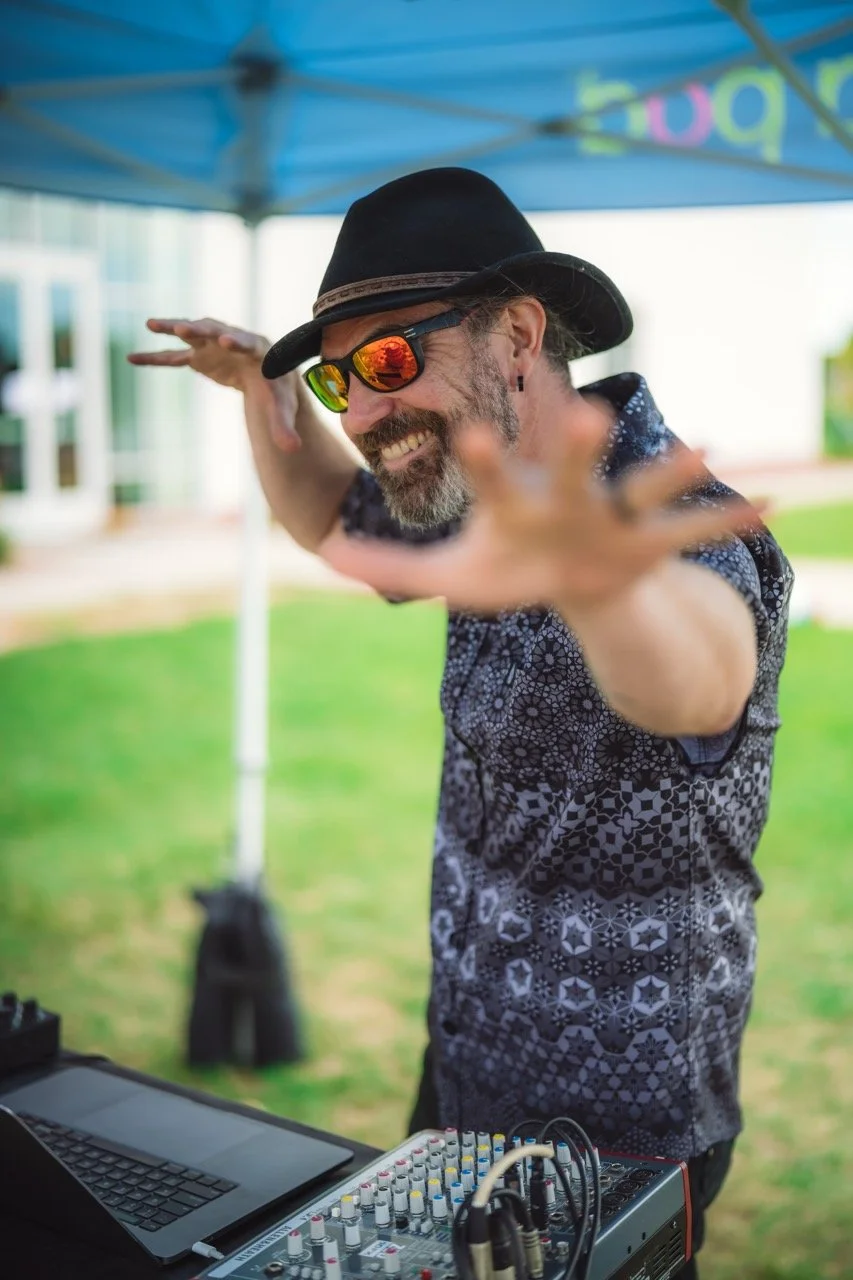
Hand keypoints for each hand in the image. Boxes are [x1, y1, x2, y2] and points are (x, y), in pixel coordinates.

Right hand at [127, 318, 300, 450]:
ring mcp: (213, 347)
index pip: (247, 343)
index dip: (237, 342)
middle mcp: (233, 342)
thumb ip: (284, 426)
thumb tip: (293, 450)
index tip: (226, 340)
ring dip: (174, 328)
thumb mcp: (282, 408)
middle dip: (201, 330)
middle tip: (183, 328)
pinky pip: (175, 356)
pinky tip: (132, 358)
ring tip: (151, 324)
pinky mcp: (200, 357)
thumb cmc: (277, 390)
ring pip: (192, 335)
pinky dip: (156, 358)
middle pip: (216, 332)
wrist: (266, 377)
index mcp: (257, 351)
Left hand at [323, 395, 763, 614]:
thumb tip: (326, 554)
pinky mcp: (649, 542)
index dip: (485, 455)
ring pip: (640, 488)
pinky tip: (771, 509)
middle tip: (584, 412)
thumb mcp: (450, 576)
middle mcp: (564, 496)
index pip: (495, 473)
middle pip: (570, 467)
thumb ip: (390, 566)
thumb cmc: (508, 568)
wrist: (570, 576)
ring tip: (702, 452)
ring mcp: (611, 516)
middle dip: (576, 444)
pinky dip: (726, 524)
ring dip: (667, 472)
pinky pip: (691, 534)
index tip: (470, 427)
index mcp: (515, 503)